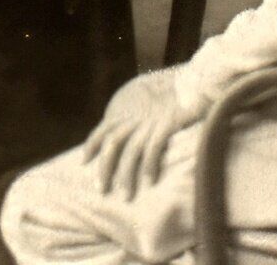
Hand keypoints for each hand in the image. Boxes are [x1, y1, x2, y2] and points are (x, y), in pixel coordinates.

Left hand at [82, 69, 193, 199]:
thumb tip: (121, 134)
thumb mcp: (140, 99)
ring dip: (127, 176)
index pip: (101, 130)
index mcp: (124, 110)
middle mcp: (134, 116)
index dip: (91, 147)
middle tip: (101, 190)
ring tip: (125, 196)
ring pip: (131, 151)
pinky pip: (154, 148)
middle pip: (112, 144)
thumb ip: (130, 115)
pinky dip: (149, 166)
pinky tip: (149, 183)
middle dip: (105, 168)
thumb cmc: (168, 92)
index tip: (83, 163)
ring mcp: (150, 120)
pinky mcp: (167, 124)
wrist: (192, 80)